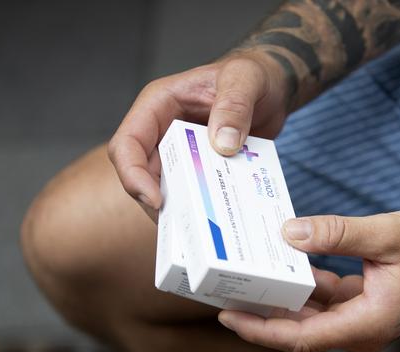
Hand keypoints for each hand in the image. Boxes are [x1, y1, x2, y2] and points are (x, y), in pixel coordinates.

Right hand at [107, 51, 289, 215]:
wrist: (272, 88)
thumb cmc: (254, 74)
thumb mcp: (247, 79)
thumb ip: (235, 105)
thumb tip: (223, 145)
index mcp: (159, 105)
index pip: (128, 144)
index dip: (133, 175)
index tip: (156, 200)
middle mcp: (161, 131)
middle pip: (139, 174)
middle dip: (155, 201)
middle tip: (184, 224)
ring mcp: (178, 152)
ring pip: (163, 189)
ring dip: (178, 209)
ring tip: (200, 228)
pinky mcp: (197, 169)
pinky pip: (190, 193)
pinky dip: (200, 208)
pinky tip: (217, 221)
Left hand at [218, 211, 399, 351]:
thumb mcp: (387, 234)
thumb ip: (338, 234)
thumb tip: (289, 233)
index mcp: (366, 323)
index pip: (301, 337)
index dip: (261, 330)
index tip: (228, 316)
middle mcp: (357, 330)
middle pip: (296, 331)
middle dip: (258, 316)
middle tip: (219, 296)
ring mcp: (357, 320)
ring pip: (306, 316)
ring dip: (275, 300)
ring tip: (240, 279)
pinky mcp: (356, 306)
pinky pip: (319, 301)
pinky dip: (298, 286)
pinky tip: (279, 262)